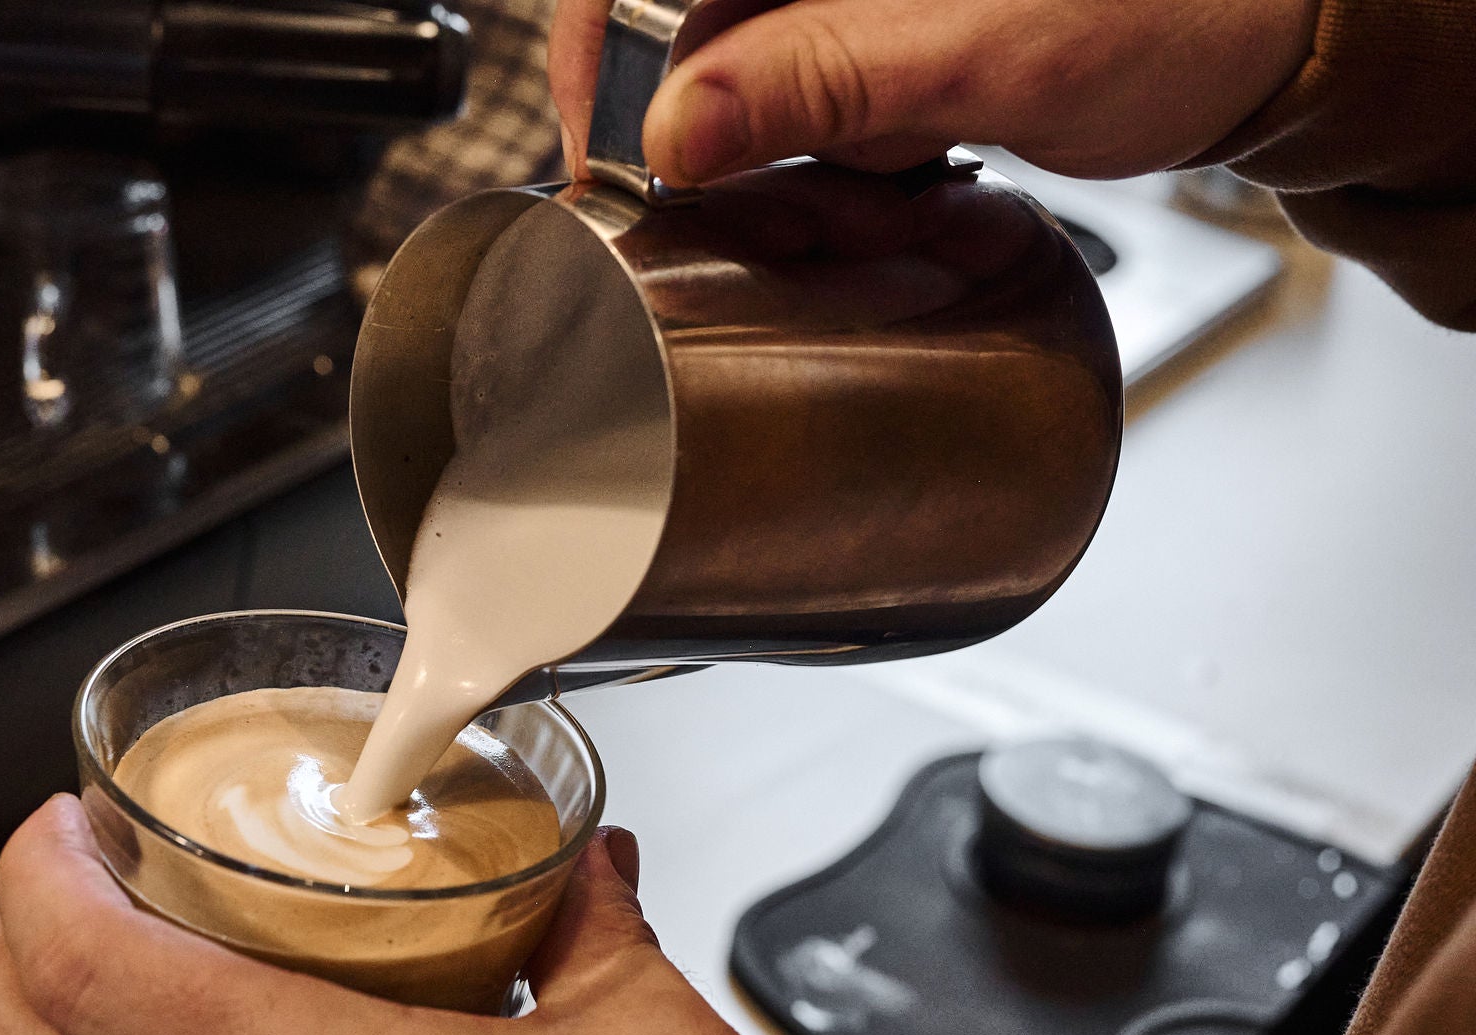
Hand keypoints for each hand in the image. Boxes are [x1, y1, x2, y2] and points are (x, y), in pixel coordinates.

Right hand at [550, 0, 1316, 184]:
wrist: (1269, 33)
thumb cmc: (1175, 3)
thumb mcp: (985, 52)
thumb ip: (820, 80)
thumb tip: (675, 129)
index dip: (591, 42)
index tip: (604, 142)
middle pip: (679, 24)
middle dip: (720, 132)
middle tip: (796, 190)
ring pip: (736, 76)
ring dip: (786, 156)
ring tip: (890, 173)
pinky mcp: (866, 26)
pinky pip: (798, 100)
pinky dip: (833, 156)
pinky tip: (908, 162)